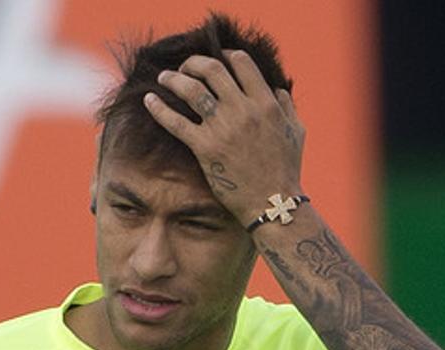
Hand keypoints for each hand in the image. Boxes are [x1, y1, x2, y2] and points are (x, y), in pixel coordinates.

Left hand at [143, 50, 304, 225]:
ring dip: (174, 79)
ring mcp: (223, 127)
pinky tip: (149, 100)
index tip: (214, 58)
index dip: (224, 55)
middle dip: (193, 63)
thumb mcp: (295, 131)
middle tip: (184, 68)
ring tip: (164, 77)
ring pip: (192, 90)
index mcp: (265, 102)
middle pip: (212, 70)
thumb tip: (277, 89)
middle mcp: (244, 109)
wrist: (272, 201)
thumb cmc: (285, 169)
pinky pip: (176, 122)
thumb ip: (286, 106)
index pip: (241, 62)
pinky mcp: (205, 147)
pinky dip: (159, 108)